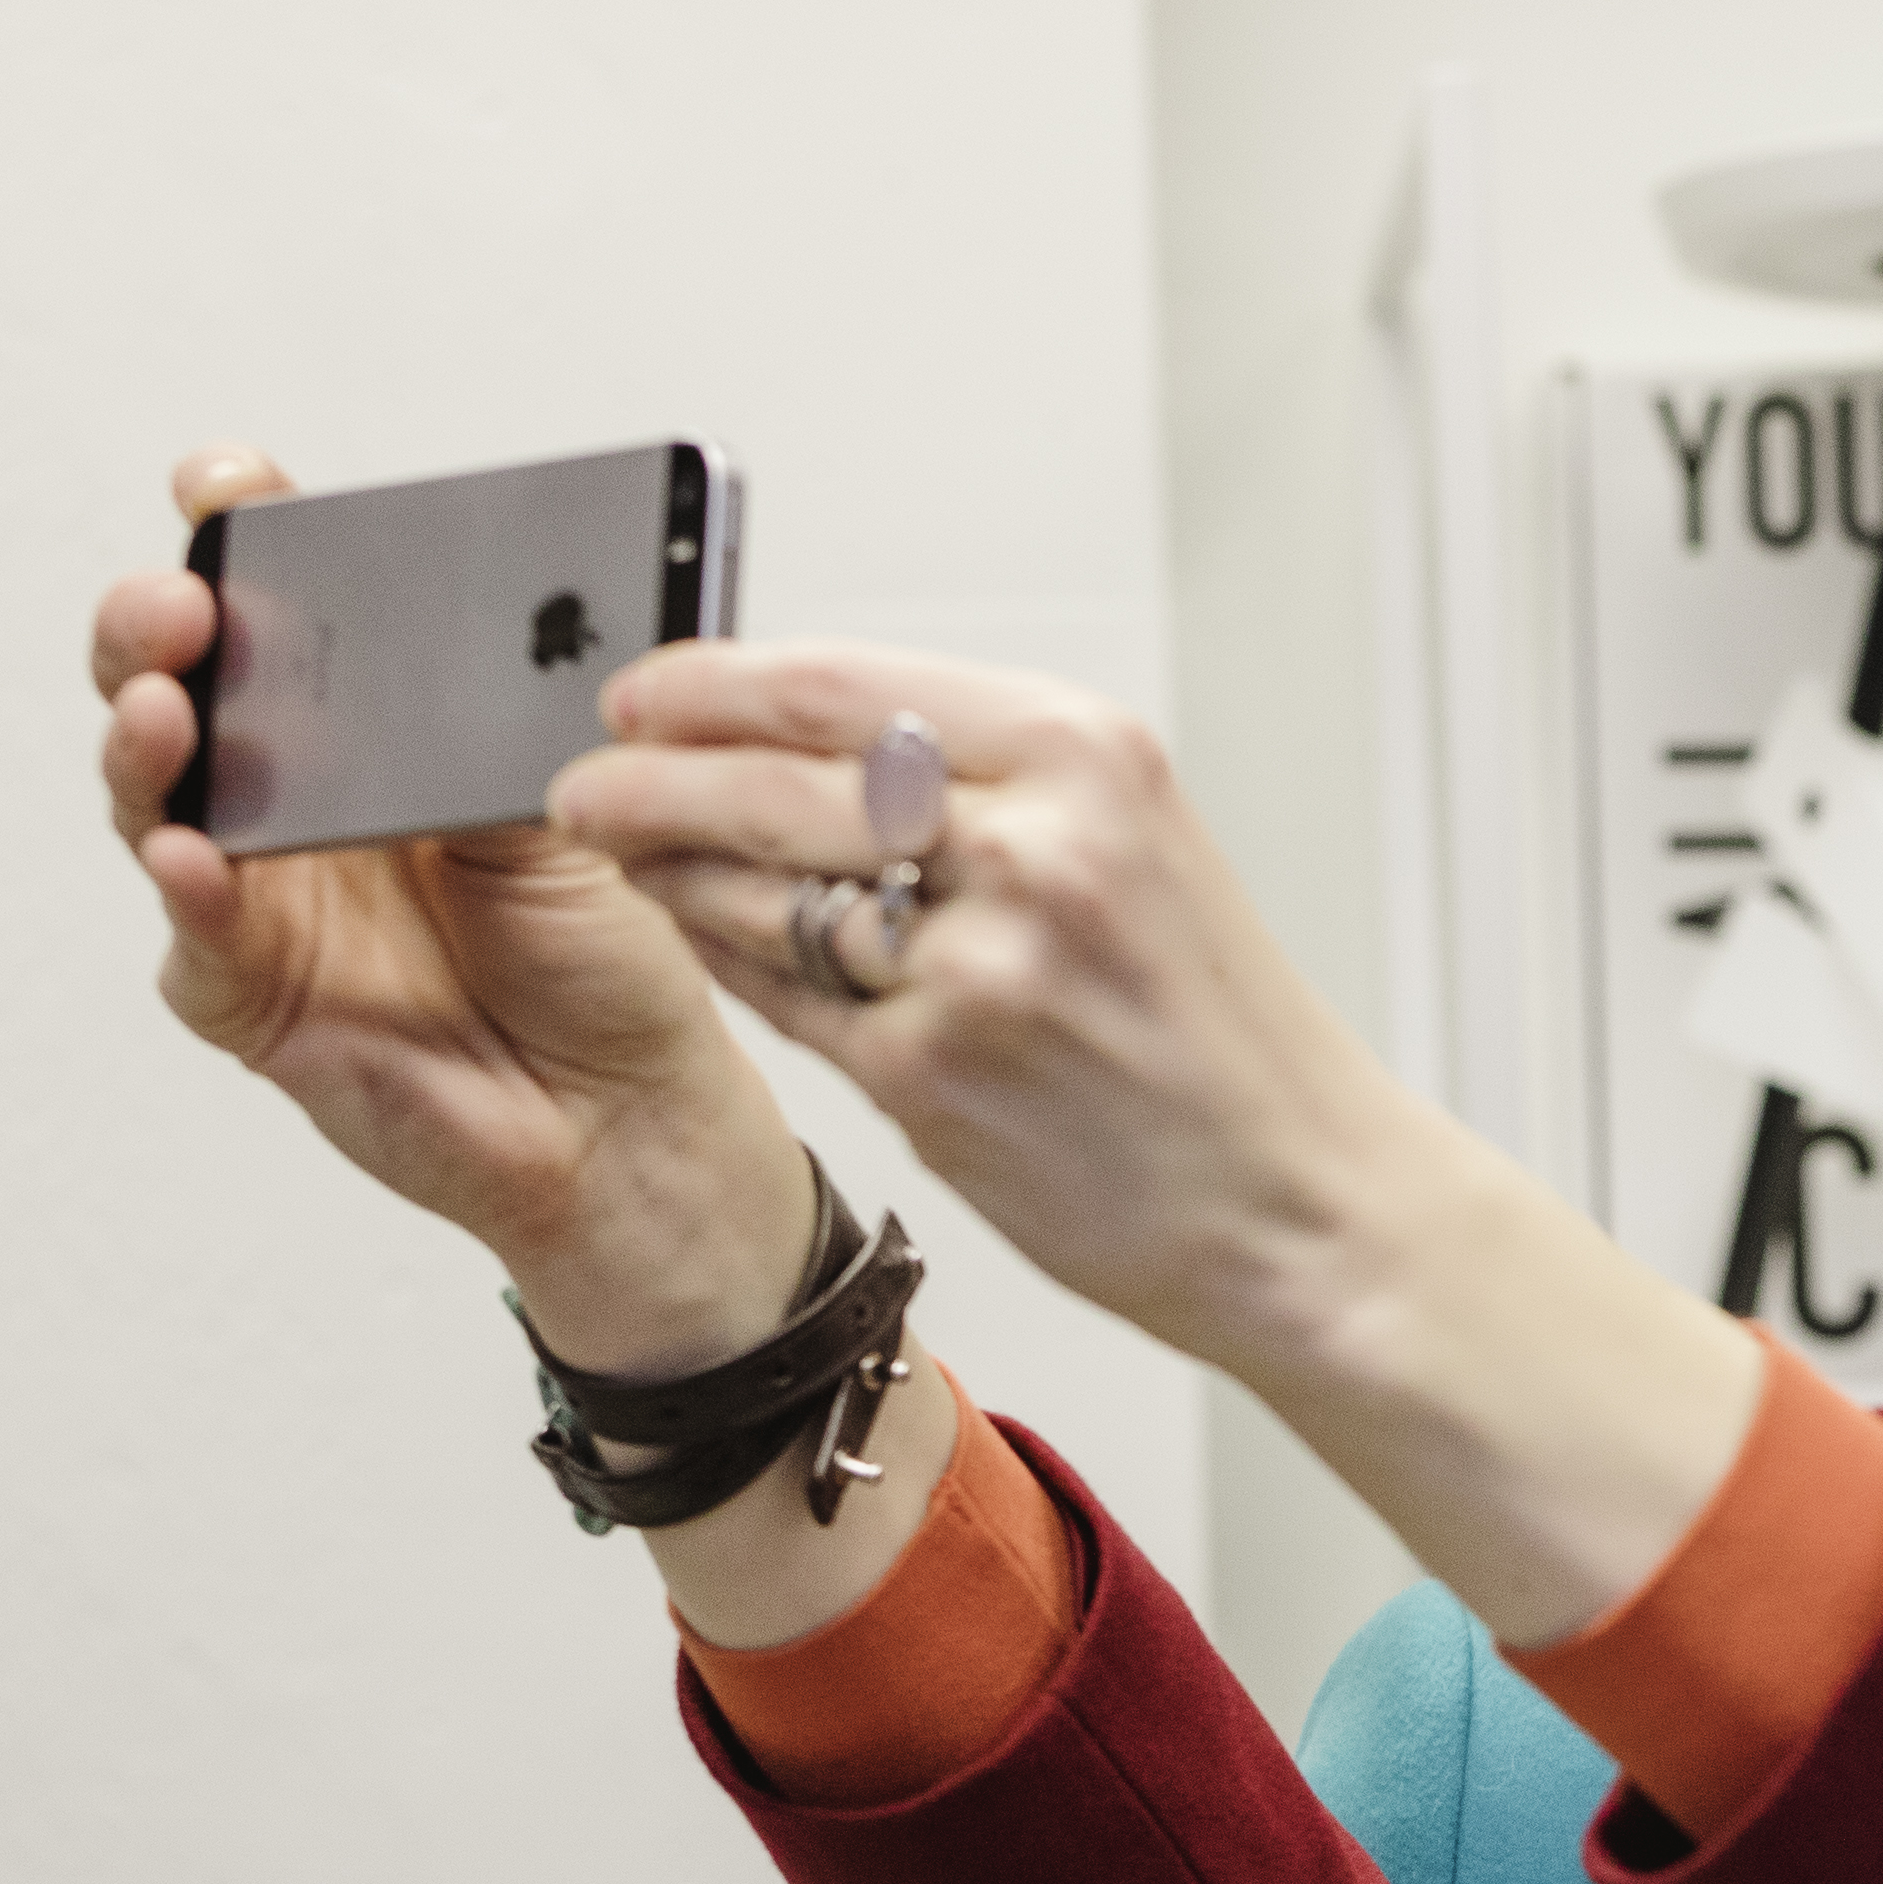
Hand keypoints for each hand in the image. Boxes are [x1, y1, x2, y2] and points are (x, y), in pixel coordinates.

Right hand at [91, 449, 818, 1372]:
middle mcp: (290, 800)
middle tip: (180, 601)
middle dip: (156, 626)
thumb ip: (498, 736)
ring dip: (144, 742)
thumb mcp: (570, 817)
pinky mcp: (251, 997)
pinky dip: (188, 891)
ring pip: (152, 797)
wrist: (630, 1115)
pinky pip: (194, 938)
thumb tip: (471, 649)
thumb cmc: (605, 958)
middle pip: (177, 683)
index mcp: (367, 729)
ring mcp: (257, 894)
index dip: (240, 538)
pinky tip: (189, 852)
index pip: (283, 608)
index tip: (226, 482)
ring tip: (160, 702)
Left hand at [548, 643, 1764, 1644]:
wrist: (1303, 1202)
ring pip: (757, 887)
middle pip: (775, 777)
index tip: (637, 689)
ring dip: (665, 871)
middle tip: (579, 781)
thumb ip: (981, 787)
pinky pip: (781, 996)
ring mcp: (982, 960)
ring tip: (621, 860)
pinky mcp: (937, 1070)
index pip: (842, 681)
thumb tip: (793, 737)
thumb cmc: (1215, 1039)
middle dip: (647, 775)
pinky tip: (699, 945)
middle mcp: (1036, 840)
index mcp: (1087, 755)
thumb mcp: (1132, 854)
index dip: (710, 682)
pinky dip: (725, 963)